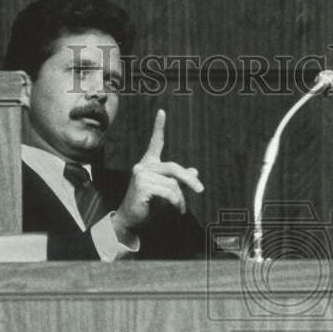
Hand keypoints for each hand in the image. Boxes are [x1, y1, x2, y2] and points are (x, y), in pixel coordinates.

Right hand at [112, 110, 203, 242]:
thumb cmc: (148, 205)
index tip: (162, 111)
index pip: (155, 143)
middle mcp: (143, 166)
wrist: (132, 220)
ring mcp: (141, 175)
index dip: (159, 127)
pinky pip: (168, 192)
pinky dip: (175, 202)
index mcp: (149, 164)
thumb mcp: (166, 191)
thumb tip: (194, 171)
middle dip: (189, 180)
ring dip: (180, 198)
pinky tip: (175, 209)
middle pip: (174, 168)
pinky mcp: (142, 185)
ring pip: (172, 184)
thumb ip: (178, 180)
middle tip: (200, 190)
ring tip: (179, 208)